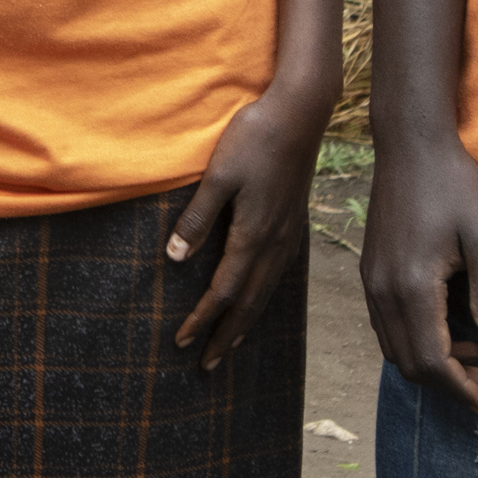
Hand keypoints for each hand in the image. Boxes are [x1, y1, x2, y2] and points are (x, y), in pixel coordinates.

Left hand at [167, 84, 328, 369]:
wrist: (301, 112)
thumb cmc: (254, 138)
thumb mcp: (218, 176)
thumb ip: (197, 219)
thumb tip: (176, 260)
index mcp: (254, 235)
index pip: (224, 292)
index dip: (203, 320)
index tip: (183, 342)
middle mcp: (275, 243)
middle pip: (249, 303)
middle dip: (227, 335)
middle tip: (208, 364)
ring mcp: (288, 234)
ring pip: (266, 291)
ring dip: (246, 321)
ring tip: (231, 343)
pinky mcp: (293, 222)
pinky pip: (276, 274)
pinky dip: (262, 296)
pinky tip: (257, 296)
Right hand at [359, 129, 477, 413]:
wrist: (411, 143)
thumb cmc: (453, 183)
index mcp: (412, 285)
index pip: (432, 360)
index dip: (460, 389)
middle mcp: (383, 289)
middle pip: (409, 363)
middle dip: (449, 381)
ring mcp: (371, 279)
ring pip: (393, 347)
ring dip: (431, 362)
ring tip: (474, 353)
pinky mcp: (370, 268)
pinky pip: (385, 324)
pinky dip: (414, 340)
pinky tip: (445, 325)